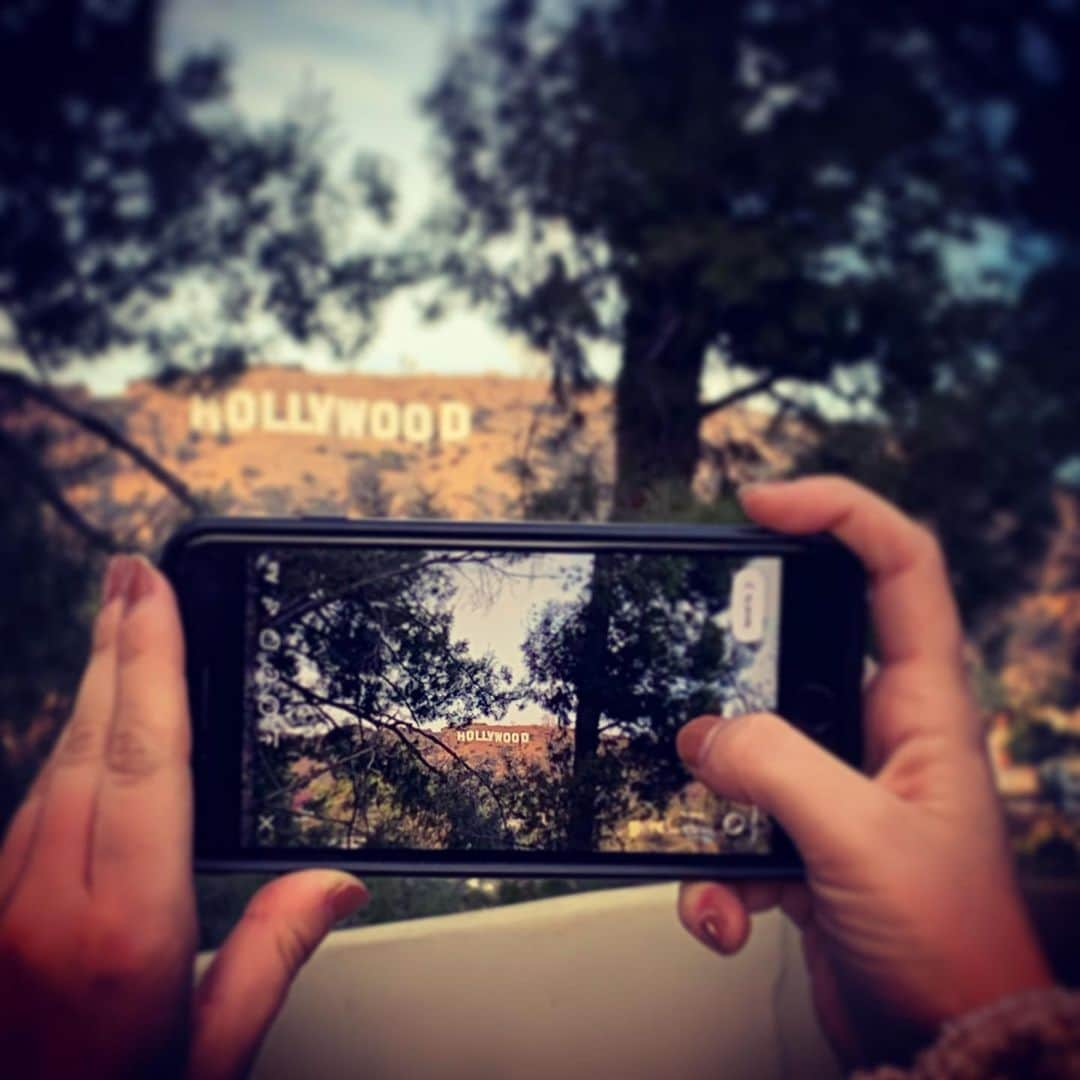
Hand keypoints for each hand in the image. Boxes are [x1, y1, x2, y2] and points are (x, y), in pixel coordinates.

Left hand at [0, 555, 367, 1078]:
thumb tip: (334, 884)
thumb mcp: (210, 1057)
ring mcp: (1, 907)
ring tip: (118, 627)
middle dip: (113, 647)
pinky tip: (84, 726)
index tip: (153, 591)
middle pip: (88, 743)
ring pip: (51, 768)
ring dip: (88, 691)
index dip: (151, 662)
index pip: (144, 760)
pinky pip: (28, 808)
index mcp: (120, 932)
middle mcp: (46, 905)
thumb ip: (271, 958)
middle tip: (131, 574)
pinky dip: (64, 749)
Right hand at [676, 477, 1052, 1067]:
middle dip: (738, 658)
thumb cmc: (948, 945)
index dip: (839, 512)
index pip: (899, 566)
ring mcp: (834, 786)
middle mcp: (877, 733)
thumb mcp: (861, 840)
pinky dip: (712, 871)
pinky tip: (724, 914)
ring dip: (711, 791)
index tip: (761, 503)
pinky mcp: (799, 839)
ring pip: (748, 743)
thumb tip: (705, 735)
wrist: (946, 1046)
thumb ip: (778, 770)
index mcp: (923, 707)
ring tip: (709, 837)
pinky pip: (731, 825)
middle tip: (690, 661)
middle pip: (798, 644)